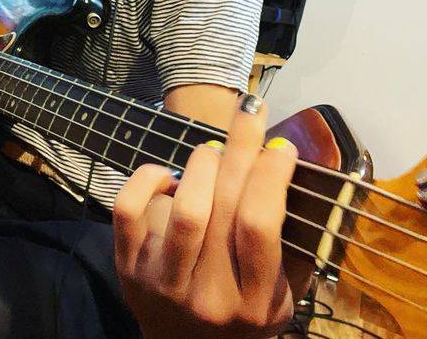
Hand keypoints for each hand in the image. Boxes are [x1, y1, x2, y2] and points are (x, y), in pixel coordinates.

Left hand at [113, 93, 297, 338]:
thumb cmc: (244, 314)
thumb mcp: (283, 295)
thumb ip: (295, 245)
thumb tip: (298, 167)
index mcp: (256, 303)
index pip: (260, 224)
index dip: (271, 174)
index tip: (281, 146)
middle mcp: (208, 296)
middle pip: (224, 206)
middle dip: (241, 148)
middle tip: (250, 113)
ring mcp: (163, 284)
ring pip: (183, 207)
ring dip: (201, 165)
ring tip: (213, 152)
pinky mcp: (127, 270)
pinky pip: (129, 210)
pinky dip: (148, 180)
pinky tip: (168, 176)